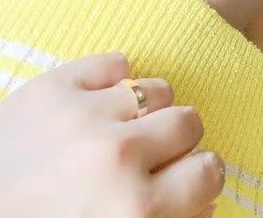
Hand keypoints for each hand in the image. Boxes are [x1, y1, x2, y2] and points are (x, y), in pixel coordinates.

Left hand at [0, 52, 223, 216]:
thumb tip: (199, 199)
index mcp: (133, 212)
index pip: (208, 175)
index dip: (200, 178)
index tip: (186, 180)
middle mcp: (118, 157)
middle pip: (190, 122)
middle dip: (176, 140)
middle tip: (151, 154)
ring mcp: (85, 114)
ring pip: (157, 88)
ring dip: (145, 109)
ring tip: (120, 125)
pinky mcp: (54, 85)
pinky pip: (115, 61)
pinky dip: (111, 78)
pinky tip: (94, 101)